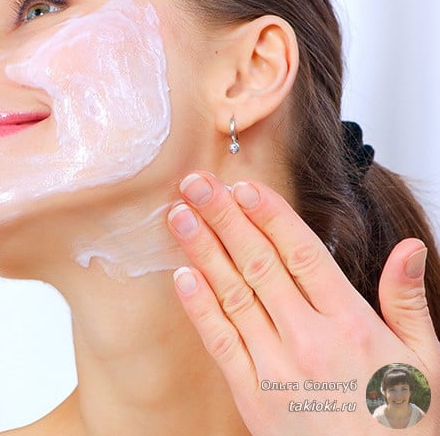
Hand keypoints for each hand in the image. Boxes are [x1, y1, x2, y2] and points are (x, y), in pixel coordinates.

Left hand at [166, 171, 439, 435]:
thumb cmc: (401, 424)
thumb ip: (408, 300)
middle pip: (259, 265)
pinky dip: (199, 307)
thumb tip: (410, 247)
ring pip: (234, 295)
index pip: (303, 255)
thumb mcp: (424, 362)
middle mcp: (310, 340)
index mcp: (352, 325)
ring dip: (203, 251)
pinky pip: (221, 343)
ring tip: (179, 215)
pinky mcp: (253, 395)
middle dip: (224, 218)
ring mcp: (277, 368)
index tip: (243, 186)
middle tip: (196, 183)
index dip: (270, 216)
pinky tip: (182, 275)